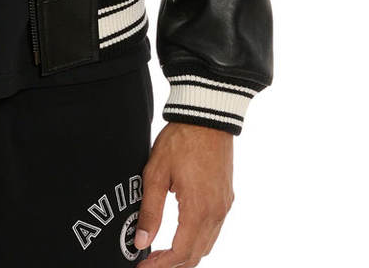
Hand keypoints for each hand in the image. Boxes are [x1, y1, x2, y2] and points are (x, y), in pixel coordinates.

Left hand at [133, 122, 233, 266]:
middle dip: (173, 264)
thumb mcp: (156, 173)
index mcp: (198, 209)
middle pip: (196, 254)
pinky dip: (198, 240)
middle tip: (150, 262)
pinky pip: (214, 229)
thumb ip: (150, 210)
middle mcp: (216, 212)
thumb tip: (141, 241)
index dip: (161, 265)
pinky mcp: (226, 197)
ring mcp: (224, 205)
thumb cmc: (180, 140)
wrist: (206, 117)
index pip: (180, 252)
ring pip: (207, 245)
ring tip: (162, 253)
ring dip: (186, 254)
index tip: (143, 267)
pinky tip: (182, 234)